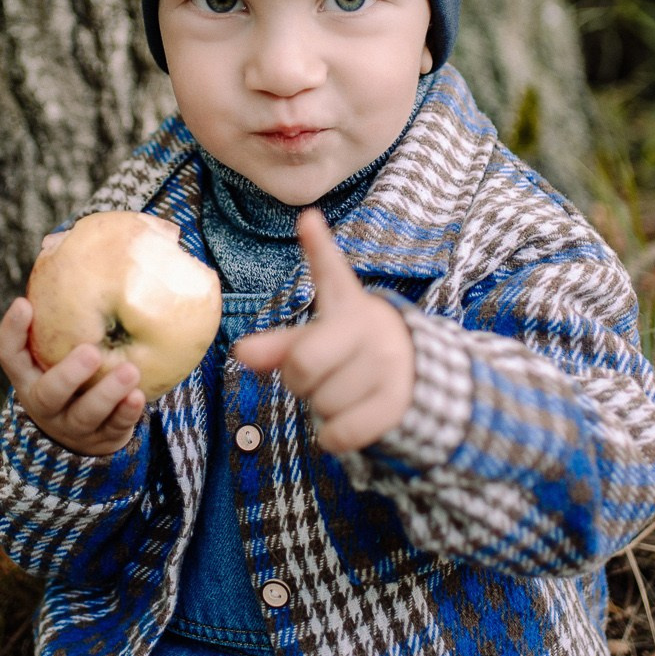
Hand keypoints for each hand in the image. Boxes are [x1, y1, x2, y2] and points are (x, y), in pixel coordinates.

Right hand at [0, 294, 145, 455]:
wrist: (84, 432)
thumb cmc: (74, 370)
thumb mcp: (60, 346)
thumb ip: (64, 308)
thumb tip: (66, 241)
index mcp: (29, 374)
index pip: (9, 354)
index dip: (12, 331)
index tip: (24, 303)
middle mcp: (45, 402)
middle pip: (48, 393)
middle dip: (68, 374)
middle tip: (91, 352)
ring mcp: (71, 425)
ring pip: (84, 415)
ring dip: (106, 394)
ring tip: (130, 371)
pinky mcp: (101, 440)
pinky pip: (113, 428)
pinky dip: (125, 413)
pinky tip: (139, 396)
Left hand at [234, 209, 413, 453]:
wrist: (414, 377)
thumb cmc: (349, 352)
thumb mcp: (318, 339)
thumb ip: (278, 346)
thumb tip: (240, 354)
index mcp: (347, 304)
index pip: (331, 273)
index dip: (319, 247)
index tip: (307, 219)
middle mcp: (370, 327)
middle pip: (302, 366)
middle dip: (298, 379)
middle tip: (317, 373)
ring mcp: (388, 364)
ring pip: (321, 404)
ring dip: (322, 408)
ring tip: (345, 389)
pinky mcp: (397, 402)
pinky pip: (340, 433)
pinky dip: (333, 436)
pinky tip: (350, 418)